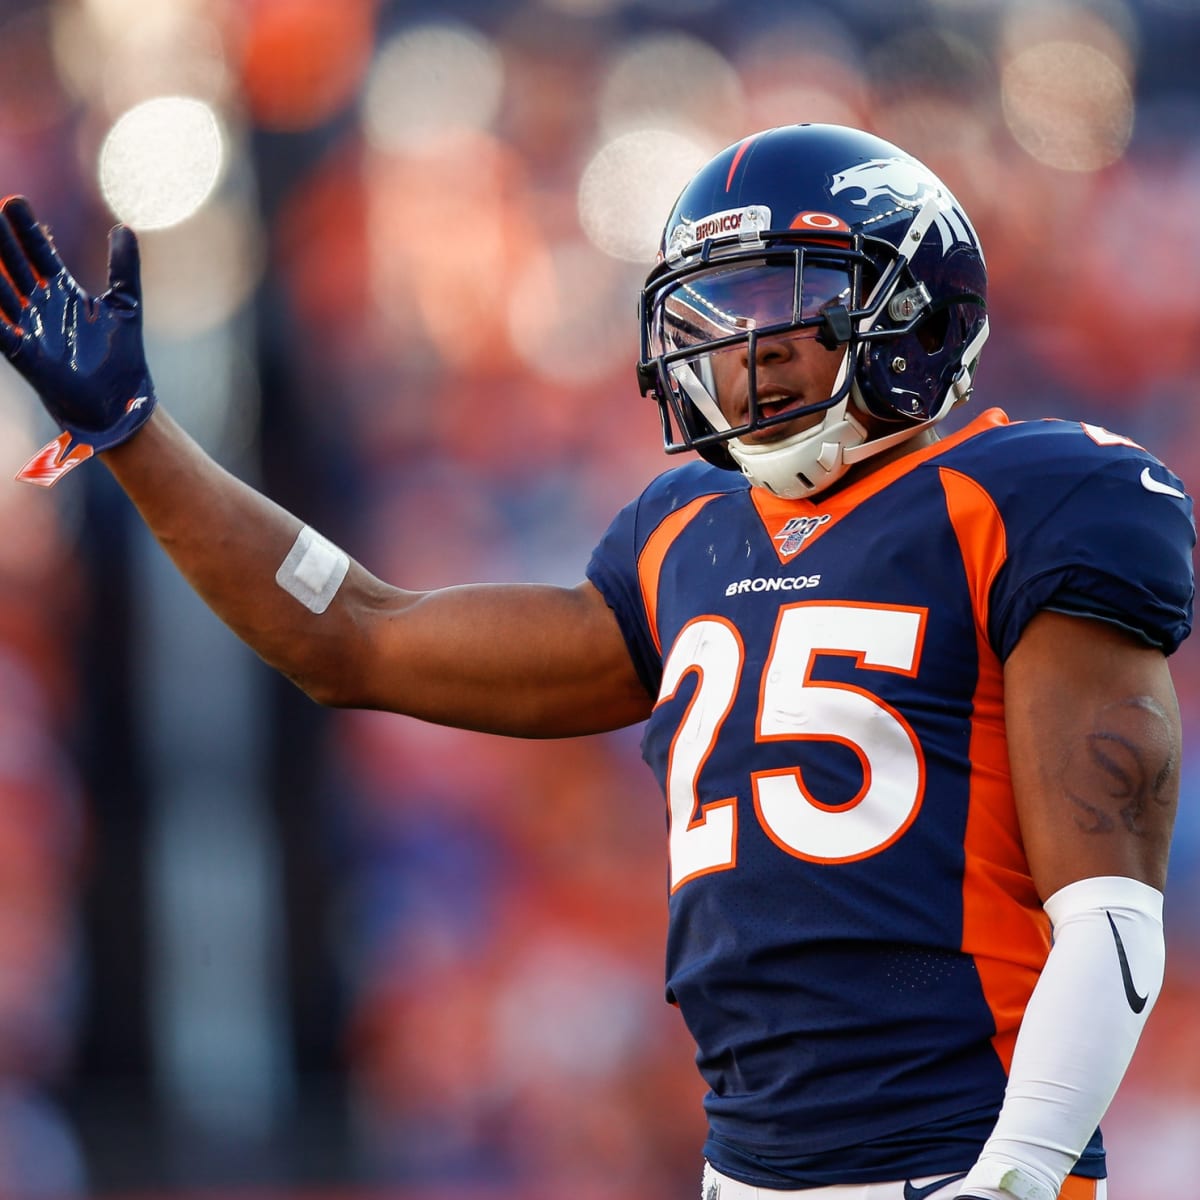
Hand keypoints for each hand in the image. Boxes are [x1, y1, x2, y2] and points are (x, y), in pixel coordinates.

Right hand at [0, 196, 155, 483]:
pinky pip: (0, 332)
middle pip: (14, 266)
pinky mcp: (26, 355)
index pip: (39, 254)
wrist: (122, 401)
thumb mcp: (126, 305)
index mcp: (62, 293)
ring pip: (0, 293)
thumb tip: (125, 227)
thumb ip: (124, 267)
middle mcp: (41, 307)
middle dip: (2, 240)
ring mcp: (31, 329)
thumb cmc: (122, 355)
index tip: (14, 201)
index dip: (27, 230)